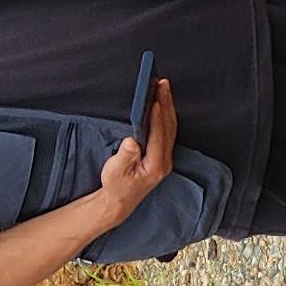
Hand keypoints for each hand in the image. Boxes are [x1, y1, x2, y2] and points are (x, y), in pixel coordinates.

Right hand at [95, 81, 178, 226]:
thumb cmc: (116, 187)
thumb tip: (132, 141)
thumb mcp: (115, 173)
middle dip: (166, 104)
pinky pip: (167, 130)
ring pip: (170, 127)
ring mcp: (165, 157)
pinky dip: (165, 113)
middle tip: (162, 83)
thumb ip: (124, 157)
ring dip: (167, 106)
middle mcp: (165, 161)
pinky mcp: (161, 153)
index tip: (155, 100)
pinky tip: (160, 101)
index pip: (159, 137)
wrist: (119, 202)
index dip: (158, 118)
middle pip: (169, 127)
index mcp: (156, 166)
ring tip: (162, 86)